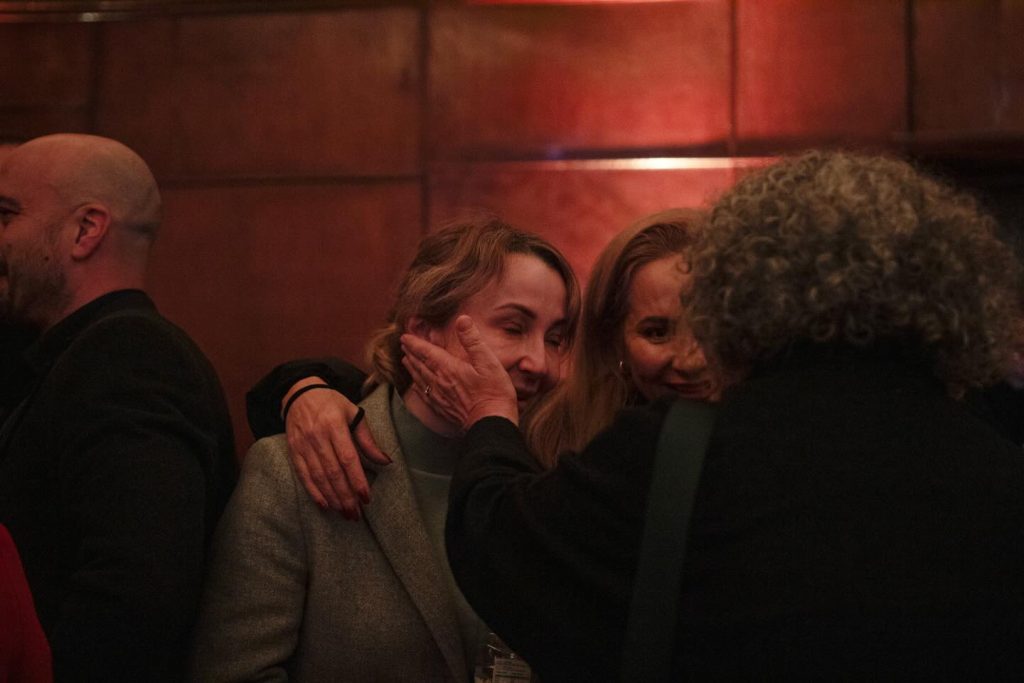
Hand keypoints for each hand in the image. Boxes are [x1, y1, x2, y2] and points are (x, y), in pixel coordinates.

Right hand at [281, 377, 391, 519]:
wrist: (300, 392)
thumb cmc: (332, 403)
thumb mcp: (354, 413)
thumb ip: (368, 439)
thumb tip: (386, 461)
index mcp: (334, 425)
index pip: (347, 458)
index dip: (356, 480)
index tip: (366, 498)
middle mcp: (317, 436)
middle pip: (333, 472)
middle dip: (345, 495)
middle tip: (356, 514)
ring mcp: (303, 444)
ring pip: (318, 477)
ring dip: (332, 498)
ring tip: (344, 513)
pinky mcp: (293, 451)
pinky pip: (303, 475)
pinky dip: (313, 492)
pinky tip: (324, 505)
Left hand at [400, 315, 518, 432]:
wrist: (491, 423)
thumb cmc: (493, 391)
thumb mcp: (488, 361)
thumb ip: (472, 340)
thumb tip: (462, 319)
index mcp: (448, 368)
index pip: (426, 352)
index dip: (414, 343)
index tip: (405, 336)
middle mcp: (439, 382)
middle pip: (420, 364)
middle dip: (410, 353)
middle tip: (403, 345)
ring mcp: (439, 397)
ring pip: (419, 379)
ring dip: (412, 368)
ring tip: (405, 361)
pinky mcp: (442, 409)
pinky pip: (424, 395)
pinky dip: (417, 386)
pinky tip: (416, 386)